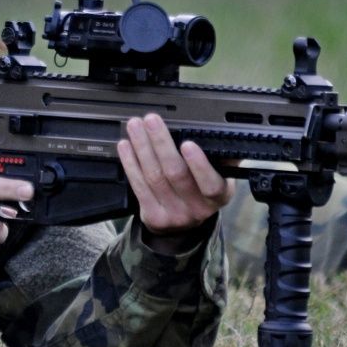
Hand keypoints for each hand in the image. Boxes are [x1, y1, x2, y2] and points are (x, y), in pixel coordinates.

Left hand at [117, 113, 233, 248]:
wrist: (184, 225)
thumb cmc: (202, 190)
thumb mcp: (219, 177)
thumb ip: (220, 158)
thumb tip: (214, 131)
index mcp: (219, 196)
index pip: (211, 184)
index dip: (199, 165)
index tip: (188, 143)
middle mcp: (197, 208)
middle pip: (175, 174)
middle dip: (161, 143)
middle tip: (151, 120)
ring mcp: (174, 215)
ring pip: (154, 177)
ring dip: (142, 148)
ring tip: (135, 126)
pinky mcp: (153, 216)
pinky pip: (139, 186)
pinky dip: (130, 163)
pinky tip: (126, 146)